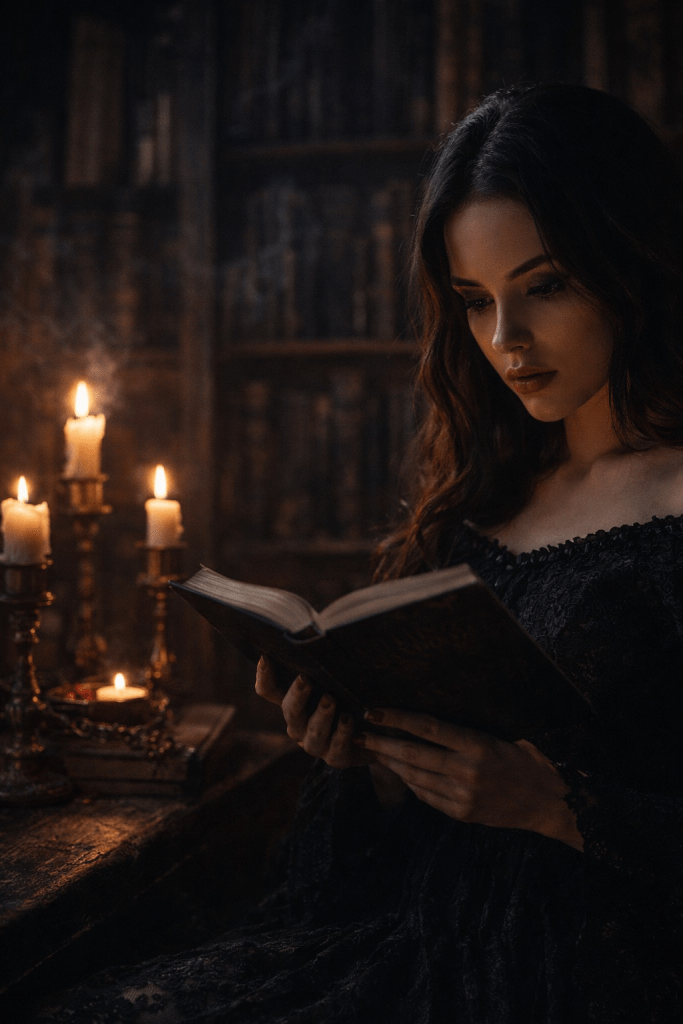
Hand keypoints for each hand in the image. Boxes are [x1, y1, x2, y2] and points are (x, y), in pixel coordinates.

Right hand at [254, 656, 371, 768]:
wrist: (376, 732)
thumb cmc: (351, 697)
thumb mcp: (337, 679)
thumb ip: (325, 665)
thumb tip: (322, 632)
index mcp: (294, 703)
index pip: (270, 691)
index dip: (264, 676)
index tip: (266, 657)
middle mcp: (299, 725)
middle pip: (290, 711)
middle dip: (297, 696)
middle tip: (305, 680)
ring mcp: (316, 744)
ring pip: (312, 733)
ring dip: (320, 716)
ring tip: (331, 700)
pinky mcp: (336, 758)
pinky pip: (336, 749)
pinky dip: (342, 734)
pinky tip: (349, 720)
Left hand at [357, 708, 582, 850]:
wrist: (551, 804)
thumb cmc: (530, 760)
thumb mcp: (506, 736)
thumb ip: (470, 732)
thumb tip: (432, 719)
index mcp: (479, 745)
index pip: (427, 728)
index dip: (397, 718)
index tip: (373, 712)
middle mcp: (467, 771)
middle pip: (413, 754)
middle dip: (382, 744)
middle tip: (360, 735)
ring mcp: (463, 796)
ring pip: (415, 777)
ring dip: (391, 764)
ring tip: (374, 752)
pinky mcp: (462, 814)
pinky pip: (427, 797)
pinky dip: (411, 783)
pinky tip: (400, 772)